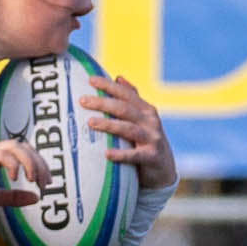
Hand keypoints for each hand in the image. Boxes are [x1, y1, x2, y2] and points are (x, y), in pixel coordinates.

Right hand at [0, 138, 46, 211]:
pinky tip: (16, 179)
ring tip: (33, 180)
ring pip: (15, 146)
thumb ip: (14, 197)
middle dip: (39, 164)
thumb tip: (36, 198)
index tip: (45, 184)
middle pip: (24, 146)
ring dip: (29, 162)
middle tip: (44, 183)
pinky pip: (2, 155)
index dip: (39, 164)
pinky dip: (13, 165)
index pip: (24, 151)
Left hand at [81, 74, 175, 190]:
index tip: (90, 80)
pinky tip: (107, 153)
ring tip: (90, 122)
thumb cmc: (146, 140)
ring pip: (129, 129)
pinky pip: (135, 155)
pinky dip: (121, 154)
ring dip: (109, 125)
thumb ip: (132, 99)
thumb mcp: (142, 118)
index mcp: (146, 110)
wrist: (164, 168)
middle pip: (125, 109)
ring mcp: (152, 139)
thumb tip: (118, 77)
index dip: (109, 86)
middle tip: (82, 100)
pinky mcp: (151, 157)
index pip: (126, 94)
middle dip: (103, 103)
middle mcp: (150, 121)